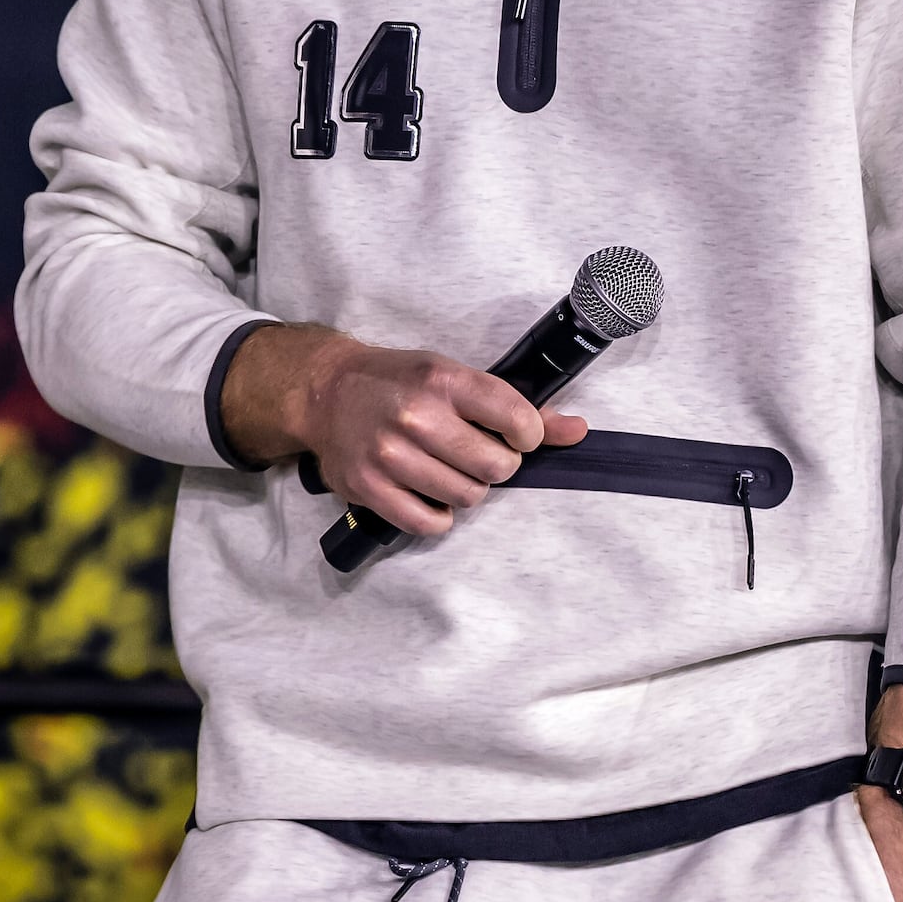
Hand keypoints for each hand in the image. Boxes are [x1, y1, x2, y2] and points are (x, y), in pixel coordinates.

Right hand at [219, 323, 585, 536]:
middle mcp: (415, 416)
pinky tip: (427, 491)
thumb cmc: (398, 383)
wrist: (325, 393)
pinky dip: (438, 515)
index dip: (526, 435)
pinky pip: (431, 523)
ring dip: (465, 489)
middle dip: (496, 465)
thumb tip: (577, 431)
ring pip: (468, 497)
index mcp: (441, 379)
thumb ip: (515, 407)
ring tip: (444, 468)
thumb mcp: (454, 378)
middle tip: (475, 454)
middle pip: (496, 467)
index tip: (512, 435)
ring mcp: (389, 455)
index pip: (517, 420)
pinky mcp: (369, 488)